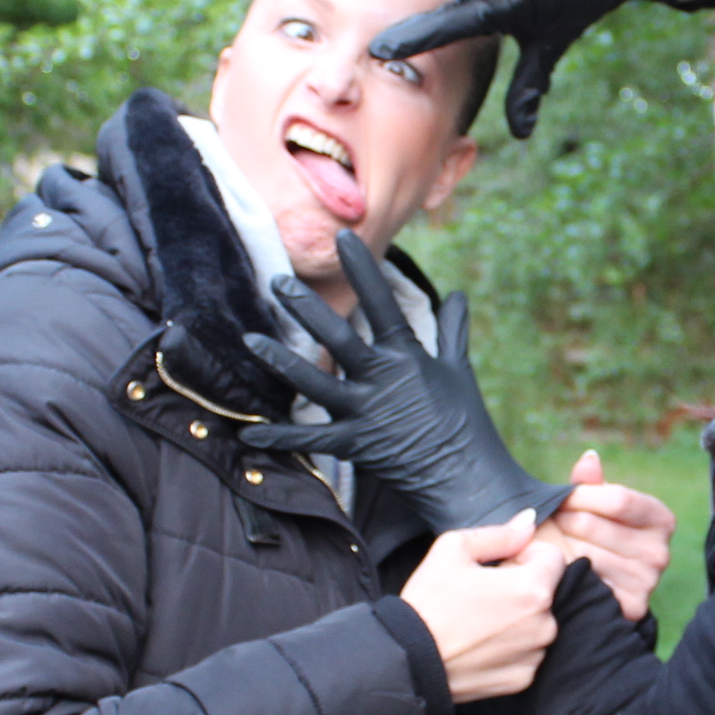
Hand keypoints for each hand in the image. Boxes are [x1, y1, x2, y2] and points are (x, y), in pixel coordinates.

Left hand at [243, 231, 570, 530]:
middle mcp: (382, 378)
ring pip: (313, 381)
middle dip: (305, 308)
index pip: (381, 303)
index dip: (362, 269)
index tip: (343, 238)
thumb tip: (457, 294)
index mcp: (408, 356)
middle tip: (277, 283)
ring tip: (250, 339)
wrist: (467, 476)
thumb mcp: (458, 371)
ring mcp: (365, 412)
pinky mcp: (354, 444)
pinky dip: (279, 438)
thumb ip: (452, 330)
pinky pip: (310, 439)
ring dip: (279, 360)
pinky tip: (248, 434)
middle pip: (337, 336)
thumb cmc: (466, 422)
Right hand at [398, 513, 568, 702]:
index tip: (501, 564)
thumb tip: (529, 522)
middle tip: (483, 594)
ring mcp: (535, 656)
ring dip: (519, 618)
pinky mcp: (523, 680)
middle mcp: (544, 625)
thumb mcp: (454, 549)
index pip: (554, 557)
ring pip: (537, 624)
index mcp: (533, 589)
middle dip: (522, 587)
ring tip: (480, 621)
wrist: (408, 660)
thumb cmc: (429, 602)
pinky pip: (527, 653)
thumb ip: (500, 534)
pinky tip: (481, 644)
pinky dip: (511, 647)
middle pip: (546, 592)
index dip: (526, 555)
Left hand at [546, 449, 675, 623]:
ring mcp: (648, 581)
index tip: (562, 499)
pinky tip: (566, 570)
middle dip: (566, 522)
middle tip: (553, 525)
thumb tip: (589, 458)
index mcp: (661, 519)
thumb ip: (589, 483)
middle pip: (596, 526)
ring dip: (562, 548)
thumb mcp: (588, 505)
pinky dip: (571, 574)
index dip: (581, 496)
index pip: (617, 499)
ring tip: (555, 546)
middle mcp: (661, 551)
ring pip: (588, 554)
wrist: (583, 584)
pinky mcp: (632, 606)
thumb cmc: (585, 536)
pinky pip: (590, 582)